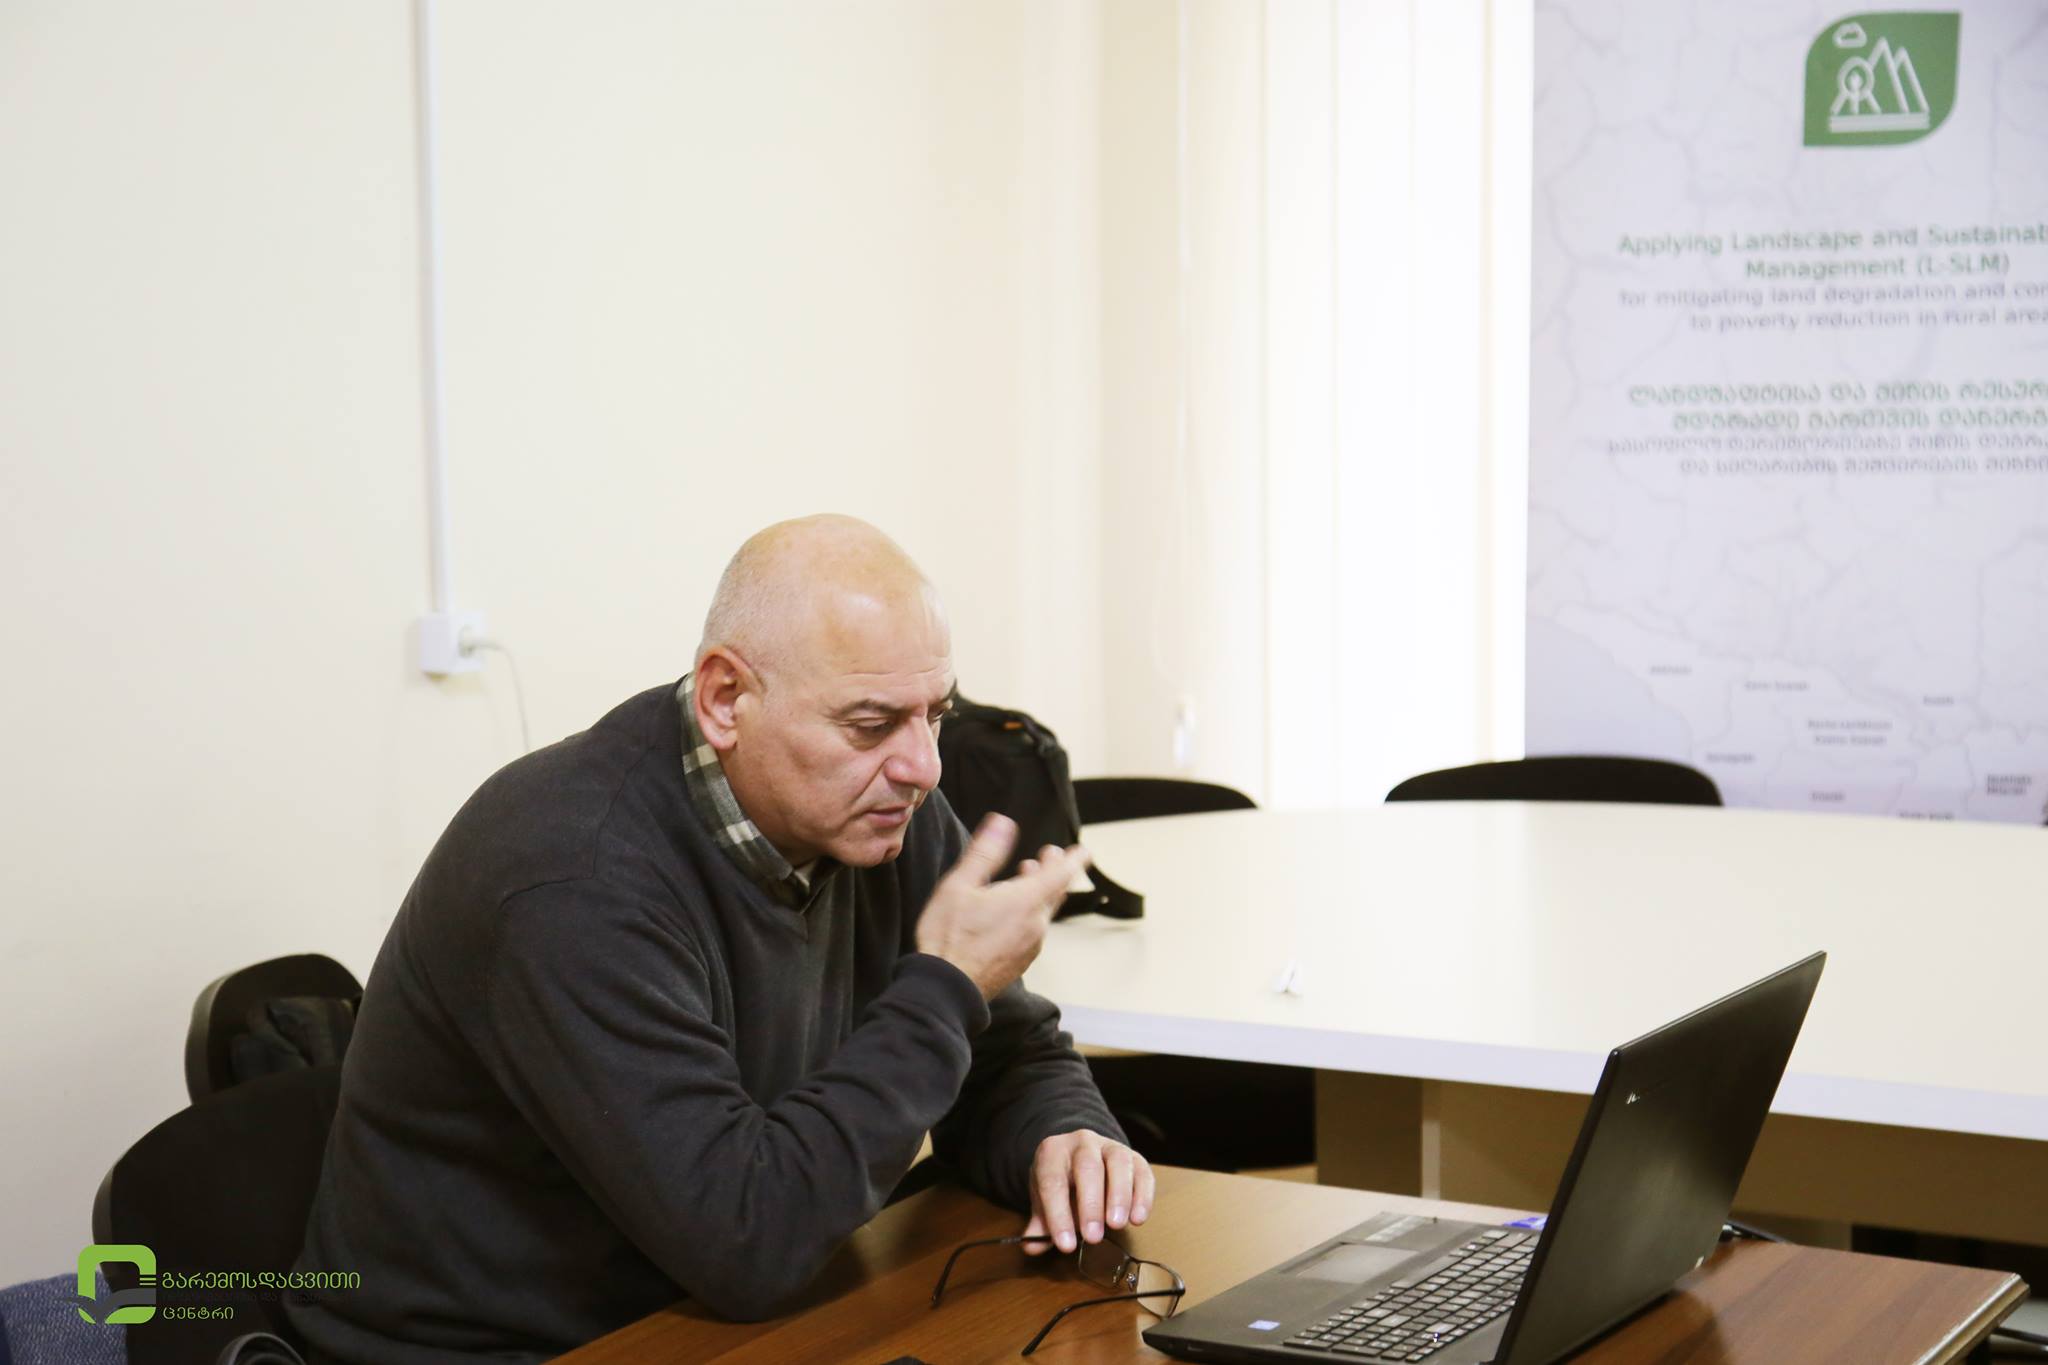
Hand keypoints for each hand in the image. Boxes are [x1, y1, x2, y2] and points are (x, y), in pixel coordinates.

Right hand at [917, 814, 1089, 1000]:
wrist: (947, 990)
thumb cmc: (948, 938)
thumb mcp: (959, 886)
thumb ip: (985, 853)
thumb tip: (1002, 824)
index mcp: (1026, 901)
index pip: (1063, 874)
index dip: (1074, 859)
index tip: (1083, 850)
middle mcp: (1035, 924)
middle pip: (1055, 892)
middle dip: (1054, 870)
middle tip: (1048, 855)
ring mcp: (1030, 946)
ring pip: (1043, 912)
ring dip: (1039, 891)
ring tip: (1025, 878)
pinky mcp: (1021, 961)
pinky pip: (1033, 931)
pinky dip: (1029, 913)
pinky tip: (1010, 912)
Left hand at [1019, 1129, 1155, 1254]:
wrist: (1079, 1156)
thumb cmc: (1061, 1182)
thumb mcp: (1044, 1200)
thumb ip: (1040, 1224)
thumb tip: (1032, 1247)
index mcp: (1052, 1152)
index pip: (1052, 1182)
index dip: (1058, 1214)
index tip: (1065, 1245)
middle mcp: (1082, 1143)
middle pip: (1087, 1167)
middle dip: (1091, 1204)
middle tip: (1093, 1237)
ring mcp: (1110, 1146)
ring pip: (1118, 1163)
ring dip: (1119, 1196)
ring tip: (1116, 1225)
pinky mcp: (1134, 1157)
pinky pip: (1142, 1172)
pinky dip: (1142, 1196)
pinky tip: (1137, 1219)